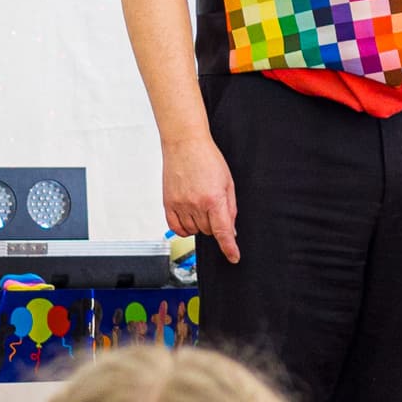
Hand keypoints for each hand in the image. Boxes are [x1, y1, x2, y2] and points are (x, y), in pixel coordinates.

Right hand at [162, 134, 238, 263]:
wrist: (185, 143)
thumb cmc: (208, 158)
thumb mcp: (228, 182)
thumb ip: (230, 208)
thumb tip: (231, 230)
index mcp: (214, 198)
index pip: (223, 231)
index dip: (229, 248)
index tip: (233, 257)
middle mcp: (196, 204)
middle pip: (209, 231)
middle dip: (214, 223)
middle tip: (212, 204)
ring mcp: (180, 204)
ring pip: (194, 231)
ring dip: (200, 224)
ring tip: (199, 204)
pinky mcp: (168, 203)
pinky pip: (176, 228)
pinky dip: (184, 227)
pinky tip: (188, 216)